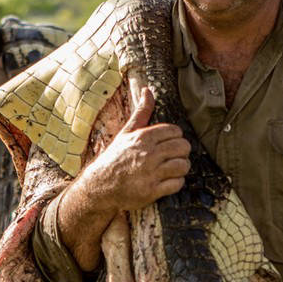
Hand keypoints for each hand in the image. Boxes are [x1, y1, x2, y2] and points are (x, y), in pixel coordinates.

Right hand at [79, 86, 190, 213]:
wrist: (99, 186)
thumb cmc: (115, 157)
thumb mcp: (127, 132)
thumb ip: (142, 112)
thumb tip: (148, 90)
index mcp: (143, 137)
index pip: (175, 131)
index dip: (175, 137)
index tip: (169, 143)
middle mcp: (148, 154)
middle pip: (183, 147)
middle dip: (181, 151)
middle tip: (173, 156)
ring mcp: (150, 173)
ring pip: (183, 165)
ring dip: (181, 167)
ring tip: (172, 168)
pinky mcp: (152, 191)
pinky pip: (177, 184)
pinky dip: (176, 183)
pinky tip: (167, 181)